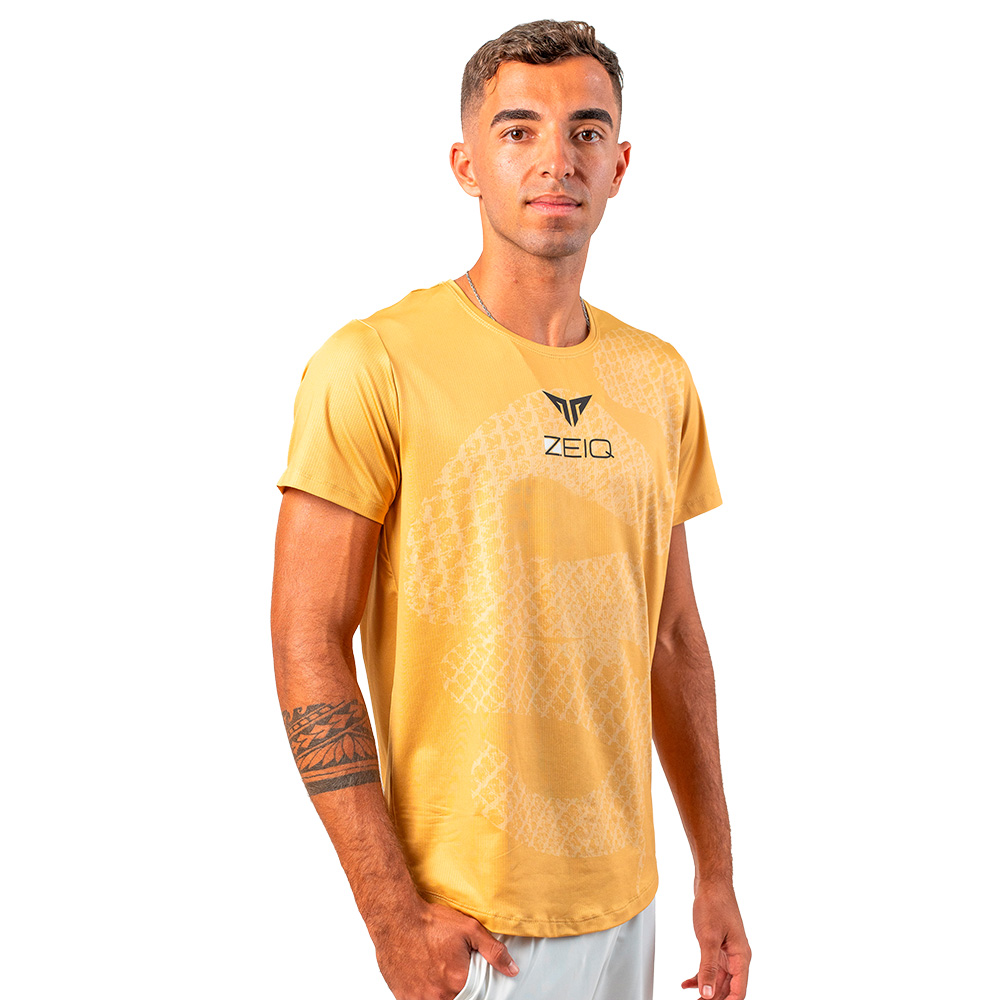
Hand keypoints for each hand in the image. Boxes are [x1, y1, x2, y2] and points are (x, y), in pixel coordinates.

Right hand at [371, 897, 519, 999]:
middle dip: (456, 988)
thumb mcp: (469, 929)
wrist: (397, 918)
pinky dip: (423, 993)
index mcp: (458, 981)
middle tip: (448, 969)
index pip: (475, 997)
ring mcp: (419, 999)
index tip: (466, 976)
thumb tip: (512, 969)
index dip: (473, 988)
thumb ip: (494, 952)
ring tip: (435, 971)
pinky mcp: (403, 997)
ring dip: (440, 992)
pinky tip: (422, 976)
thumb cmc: (430, 923)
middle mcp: (438, 996)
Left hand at [681, 879, 750, 999]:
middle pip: (728, 989)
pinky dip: (700, 977)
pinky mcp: (718, 947)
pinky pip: (711, 968)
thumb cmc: (714, 905)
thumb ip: (708, 967)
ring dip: (706, 991)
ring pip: (719, 980)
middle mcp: (737, 957)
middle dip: (715, 999)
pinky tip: (687, 984)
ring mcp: (728, 952)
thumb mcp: (708, 938)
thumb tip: (707, 994)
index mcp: (741, 957)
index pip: (738, 991)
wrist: (711, 884)